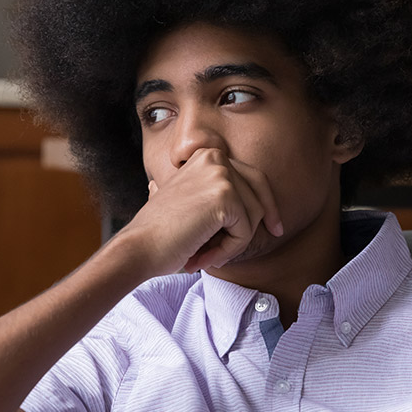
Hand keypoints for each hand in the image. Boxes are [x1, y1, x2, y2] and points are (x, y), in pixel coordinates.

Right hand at [120, 148, 283, 275]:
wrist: (138, 247)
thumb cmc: (161, 233)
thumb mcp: (190, 203)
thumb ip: (211, 195)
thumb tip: (245, 203)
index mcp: (207, 155)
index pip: (253, 177)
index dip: (266, 203)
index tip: (273, 225)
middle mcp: (215, 158)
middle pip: (261, 192)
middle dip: (263, 219)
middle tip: (266, 238)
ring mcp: (220, 175)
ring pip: (253, 216)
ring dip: (234, 243)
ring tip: (208, 255)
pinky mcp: (224, 197)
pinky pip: (245, 231)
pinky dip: (229, 250)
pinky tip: (205, 256)